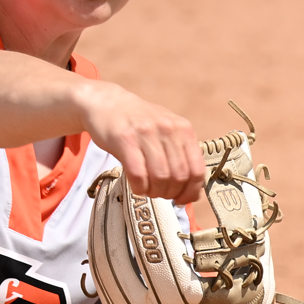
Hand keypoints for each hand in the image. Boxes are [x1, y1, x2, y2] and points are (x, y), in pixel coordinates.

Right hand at [77, 83, 202, 203]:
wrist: (107, 103)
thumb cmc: (138, 122)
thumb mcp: (166, 131)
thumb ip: (180, 155)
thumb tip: (193, 191)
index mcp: (183, 129)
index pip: (196, 169)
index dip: (191, 191)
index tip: (182, 200)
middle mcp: (168, 129)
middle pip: (178, 176)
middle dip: (170, 193)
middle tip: (160, 194)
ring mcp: (146, 133)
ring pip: (160, 176)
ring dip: (154, 191)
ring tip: (148, 190)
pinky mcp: (124, 139)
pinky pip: (138, 174)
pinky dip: (139, 187)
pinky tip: (136, 186)